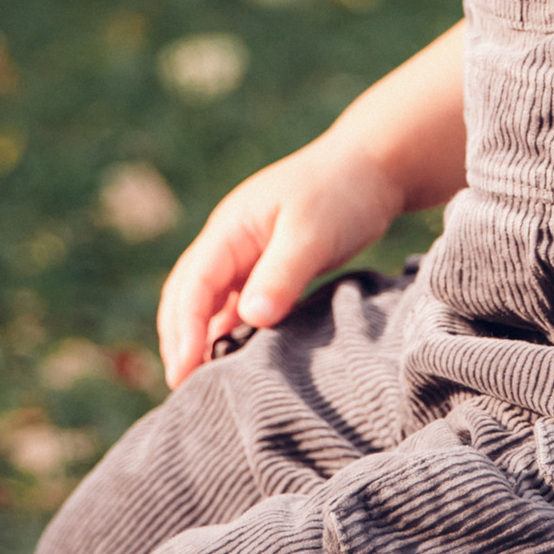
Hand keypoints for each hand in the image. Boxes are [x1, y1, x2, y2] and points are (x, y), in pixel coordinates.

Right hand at [155, 135, 403, 388]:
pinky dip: (227, 330)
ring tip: (199, 381)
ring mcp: (247, 254)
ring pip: (208, 301)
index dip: (184, 329)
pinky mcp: (269, 267)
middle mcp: (229, 242)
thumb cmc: (342, 193)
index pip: (192, 284)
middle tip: (180, 385)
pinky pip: (236, 304)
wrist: (374, 168)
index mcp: (229, 229)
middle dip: (178, 337)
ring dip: (198, 336)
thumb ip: (281, 275)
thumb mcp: (312, 234)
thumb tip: (250, 318)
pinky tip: (232, 357)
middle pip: (186, 294)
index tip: (183, 370)